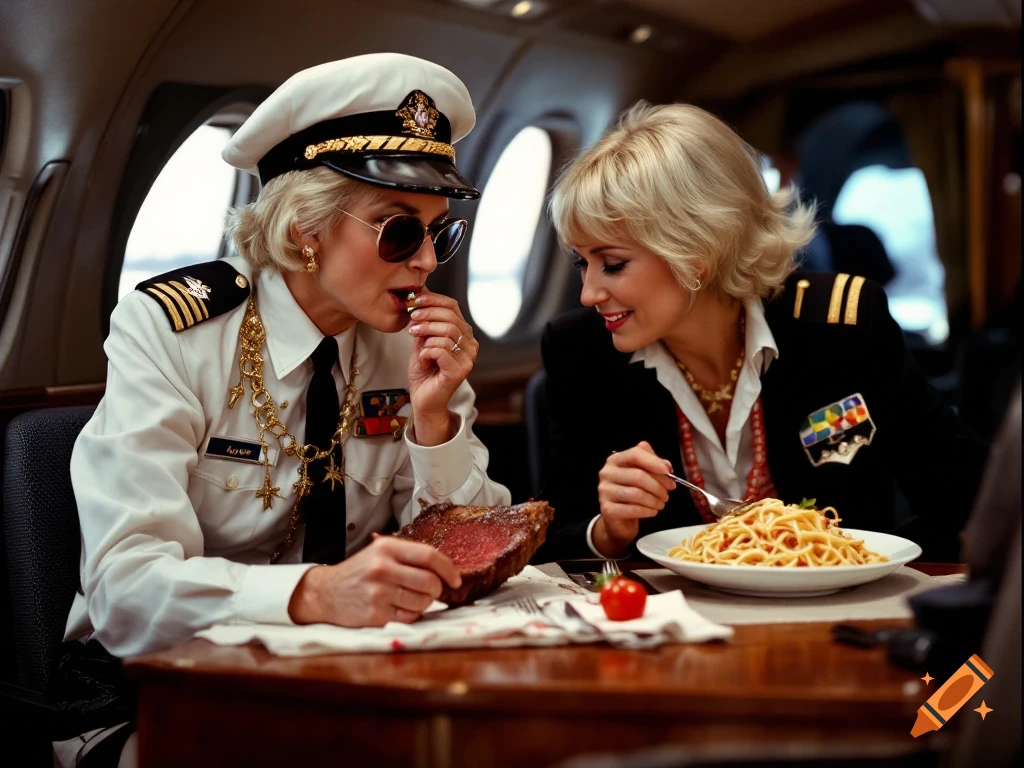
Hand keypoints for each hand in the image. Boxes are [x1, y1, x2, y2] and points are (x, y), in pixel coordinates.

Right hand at [288, 535, 461, 626]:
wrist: (325, 593)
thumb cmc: (358, 572)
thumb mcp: (379, 553)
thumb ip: (409, 557)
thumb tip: (445, 570)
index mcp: (387, 548)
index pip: (429, 556)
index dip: (448, 568)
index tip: (456, 579)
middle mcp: (383, 568)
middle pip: (430, 582)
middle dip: (437, 590)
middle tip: (433, 591)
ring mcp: (379, 592)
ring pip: (422, 602)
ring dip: (424, 603)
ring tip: (411, 599)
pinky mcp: (376, 614)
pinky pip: (409, 617)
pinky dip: (411, 615)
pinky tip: (399, 609)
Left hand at [405, 289, 478, 444]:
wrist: (424, 400)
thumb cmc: (424, 372)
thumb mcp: (422, 341)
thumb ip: (425, 323)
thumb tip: (419, 299)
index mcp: (463, 334)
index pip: (452, 306)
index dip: (433, 299)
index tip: (414, 301)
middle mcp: (471, 345)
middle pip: (450, 317)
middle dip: (426, 316)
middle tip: (411, 324)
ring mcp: (468, 358)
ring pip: (446, 332)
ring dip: (425, 335)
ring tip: (417, 344)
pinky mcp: (459, 371)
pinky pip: (441, 350)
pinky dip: (427, 352)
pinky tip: (424, 361)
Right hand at [593, 441, 673, 556]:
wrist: (618, 518)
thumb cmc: (632, 492)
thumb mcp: (642, 474)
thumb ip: (653, 464)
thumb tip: (666, 466)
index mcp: (615, 460)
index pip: (635, 454)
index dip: (654, 462)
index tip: (668, 471)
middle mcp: (607, 473)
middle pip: (638, 476)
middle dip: (658, 485)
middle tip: (667, 492)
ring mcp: (605, 492)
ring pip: (637, 494)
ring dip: (655, 500)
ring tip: (661, 503)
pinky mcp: (608, 510)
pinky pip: (634, 510)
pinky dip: (648, 511)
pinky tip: (653, 511)